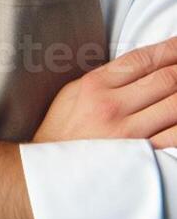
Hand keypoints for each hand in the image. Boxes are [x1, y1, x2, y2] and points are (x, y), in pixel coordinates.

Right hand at [34, 35, 176, 147]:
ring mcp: (129, 132)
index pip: (142, 59)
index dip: (169, 49)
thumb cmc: (62, 129)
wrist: (53, 170)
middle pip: (165, 79)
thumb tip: (138, 66)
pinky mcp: (141, 156)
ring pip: (176, 104)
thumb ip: (105, 78)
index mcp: (95, 85)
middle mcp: (112, 106)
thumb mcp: (73, 92)